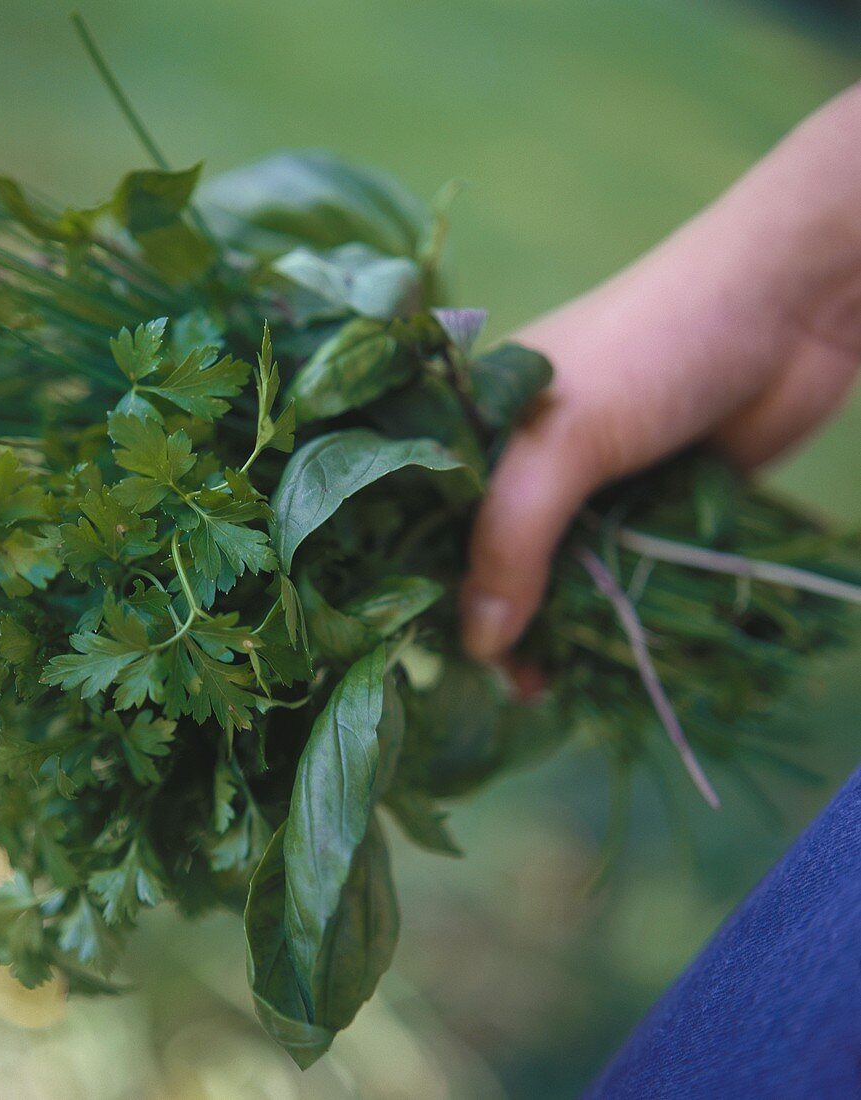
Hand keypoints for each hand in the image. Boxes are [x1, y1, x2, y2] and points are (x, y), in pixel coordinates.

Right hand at [461, 83, 860, 663]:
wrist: (793, 308)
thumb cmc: (653, 346)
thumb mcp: (563, 440)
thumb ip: (513, 538)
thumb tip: (479, 645)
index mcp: (481, 425)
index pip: (428, 517)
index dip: (422, 579)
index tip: (417, 645)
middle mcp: (527, 463)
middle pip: (490, 557)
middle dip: (491, 619)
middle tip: (498, 680)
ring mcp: (589, 490)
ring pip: (552, 577)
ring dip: (548, 631)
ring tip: (541, 689)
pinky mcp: (645, 511)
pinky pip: (612, 578)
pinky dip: (604, 619)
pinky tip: (592, 664)